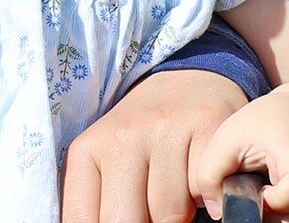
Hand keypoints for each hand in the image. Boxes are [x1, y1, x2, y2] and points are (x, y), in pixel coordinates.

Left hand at [62, 69, 248, 222]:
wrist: (187, 79)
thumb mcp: (105, 163)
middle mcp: (123, 135)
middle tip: (152, 211)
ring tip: (176, 187)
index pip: (82, 221)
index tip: (125, 218)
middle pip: (126, 222)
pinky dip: (206, 194)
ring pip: (171, 213)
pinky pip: (205, 189)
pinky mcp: (205, 123)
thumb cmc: (142, 136)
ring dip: (179, 212)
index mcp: (87, 150)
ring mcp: (165, 128)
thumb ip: (97, 203)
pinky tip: (197, 175)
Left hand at [190, 92, 288, 222]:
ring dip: (280, 221)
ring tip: (268, 197)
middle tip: (258, 197)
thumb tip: (217, 212)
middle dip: (269, 219)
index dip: (266, 201)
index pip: (287, 201)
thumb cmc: (266, 125)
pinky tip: (280, 204)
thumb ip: (210, 173)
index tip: (258, 186)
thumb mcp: (229, 137)